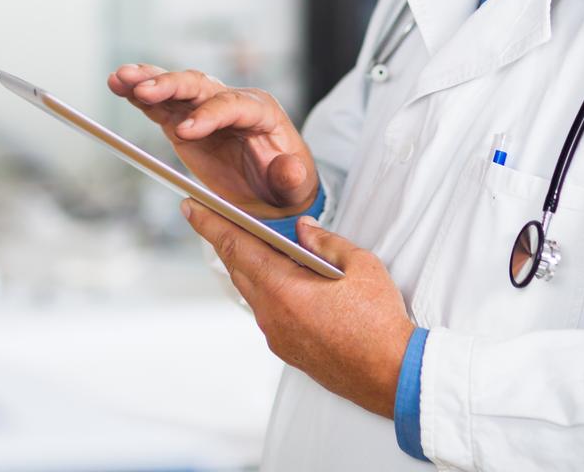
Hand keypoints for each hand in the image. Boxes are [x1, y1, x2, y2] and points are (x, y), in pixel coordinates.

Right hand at [108, 64, 318, 218]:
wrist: (273, 190)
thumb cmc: (286, 184)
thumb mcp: (296, 185)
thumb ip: (292, 176)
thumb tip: (289, 168)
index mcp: (261, 111)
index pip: (233, 105)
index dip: (209, 115)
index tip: (185, 132)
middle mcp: (232, 102)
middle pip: (200, 86)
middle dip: (171, 86)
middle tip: (143, 91)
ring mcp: (206, 110)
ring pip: (177, 88)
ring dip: (148, 80)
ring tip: (120, 77)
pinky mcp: (185, 122)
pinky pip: (161, 105)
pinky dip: (140, 96)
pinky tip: (119, 85)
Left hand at [182, 199, 414, 417]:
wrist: (392, 376)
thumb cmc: (380, 323)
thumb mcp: (360, 265)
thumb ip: (326, 241)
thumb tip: (304, 229)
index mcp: (284, 290)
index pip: (236, 248)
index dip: (210, 224)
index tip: (191, 207)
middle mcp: (272, 316)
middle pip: (239, 269)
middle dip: (227, 241)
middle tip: (217, 218)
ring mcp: (278, 336)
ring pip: (254, 292)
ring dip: (250, 266)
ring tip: (255, 244)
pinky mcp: (288, 350)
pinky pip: (268, 311)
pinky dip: (268, 289)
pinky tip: (283, 279)